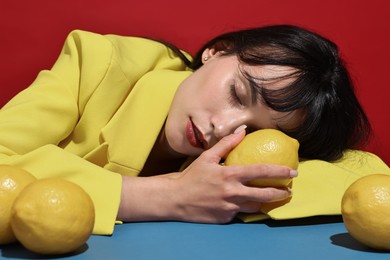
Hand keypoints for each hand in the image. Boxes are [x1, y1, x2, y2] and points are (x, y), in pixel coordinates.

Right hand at [169, 127, 296, 222]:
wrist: (176, 199)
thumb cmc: (192, 176)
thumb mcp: (207, 157)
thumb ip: (227, 143)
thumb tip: (243, 130)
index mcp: (230, 175)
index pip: (261, 171)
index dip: (279, 172)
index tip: (292, 172)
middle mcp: (232, 193)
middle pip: (265, 194)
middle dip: (281, 193)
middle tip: (289, 190)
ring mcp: (229, 208)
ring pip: (255, 206)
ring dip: (265, 202)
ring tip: (272, 197)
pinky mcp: (225, 218)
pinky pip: (239, 213)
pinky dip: (243, 207)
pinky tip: (243, 203)